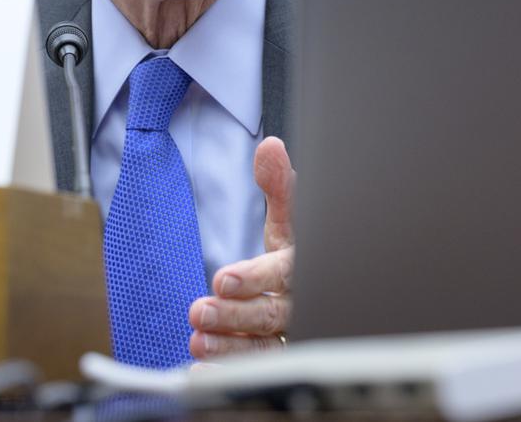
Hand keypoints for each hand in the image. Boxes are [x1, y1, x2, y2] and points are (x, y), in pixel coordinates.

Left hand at [189, 136, 294, 358]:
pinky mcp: (279, 361)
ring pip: (264, 346)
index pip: (283, 272)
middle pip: (271, 314)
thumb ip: (279, 189)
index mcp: (304, 267)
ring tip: (196, 342)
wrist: (323, 295)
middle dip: (235, 314)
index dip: (254, 277)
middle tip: (199, 311)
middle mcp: (301, 305)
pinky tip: (200, 372)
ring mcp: (291, 337)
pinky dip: (228, 372)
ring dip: (229, 347)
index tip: (221, 279)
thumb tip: (270, 147)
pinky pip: (256, 370)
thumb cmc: (300, 256)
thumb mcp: (291, 223)